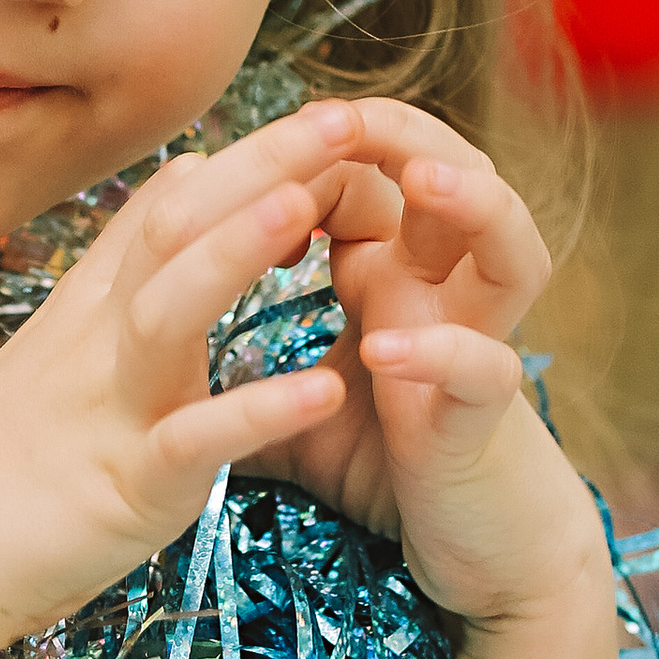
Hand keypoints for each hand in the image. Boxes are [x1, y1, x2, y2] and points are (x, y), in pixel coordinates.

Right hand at [0, 103, 365, 657]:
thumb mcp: (61, 346)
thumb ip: (127, 263)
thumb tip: (188, 172)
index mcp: (93, 310)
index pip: (170, 206)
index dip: (247, 156)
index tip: (325, 115)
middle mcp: (100, 343)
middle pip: (172, 231)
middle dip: (257, 171)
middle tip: (342, 120)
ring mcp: (110, 410)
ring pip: (168, 314)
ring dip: (232, 254)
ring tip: (307, 206)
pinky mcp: (123, 487)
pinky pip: (190, 443)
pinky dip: (254, 415)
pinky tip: (324, 391)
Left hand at [239, 101, 596, 631]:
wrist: (471, 545)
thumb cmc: (383, 461)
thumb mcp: (299, 402)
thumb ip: (244, 366)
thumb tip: (146, 355)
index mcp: (394, 275)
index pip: (369, 177)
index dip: (317, 149)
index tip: (251, 145)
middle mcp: (446, 294)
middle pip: (458, 176)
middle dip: (405, 135)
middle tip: (343, 114)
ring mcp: (479, 346)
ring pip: (512, 249)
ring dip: (472, 206)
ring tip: (420, 182)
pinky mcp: (487, 418)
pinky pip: (485, 368)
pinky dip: (443, 351)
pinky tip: (389, 347)